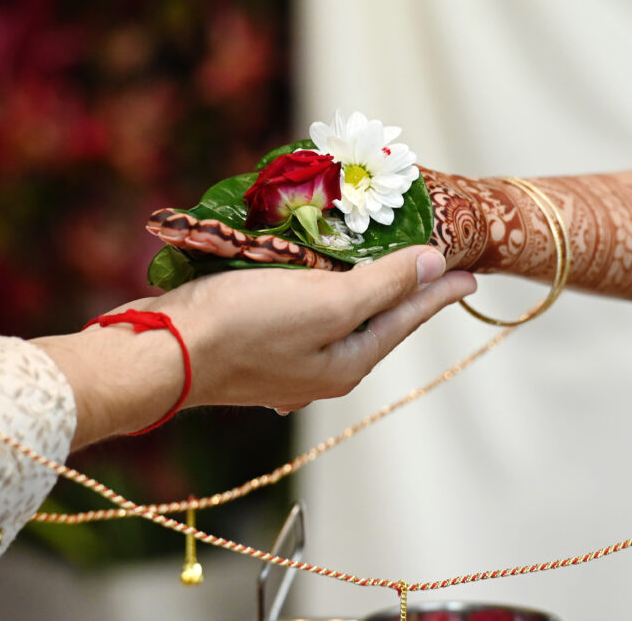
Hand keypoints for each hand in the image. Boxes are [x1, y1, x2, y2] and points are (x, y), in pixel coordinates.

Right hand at [32, 245, 475, 448]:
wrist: (162, 352)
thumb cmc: (245, 326)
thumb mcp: (326, 302)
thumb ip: (383, 286)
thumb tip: (433, 265)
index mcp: (346, 364)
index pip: (405, 319)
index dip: (438, 293)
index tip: (469, 273)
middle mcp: (320, 371)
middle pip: (374, 323)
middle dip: (401, 292)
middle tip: (426, 261)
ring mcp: (284, 364)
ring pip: (335, 320)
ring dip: (358, 289)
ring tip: (375, 261)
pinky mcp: (252, 347)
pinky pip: (300, 315)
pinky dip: (315, 291)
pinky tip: (309, 277)